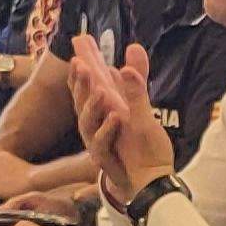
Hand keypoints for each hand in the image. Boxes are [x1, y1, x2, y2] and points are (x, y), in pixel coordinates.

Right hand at [74, 43, 175, 204]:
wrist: (147, 178)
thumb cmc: (140, 143)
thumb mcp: (141, 105)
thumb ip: (137, 78)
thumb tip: (133, 46)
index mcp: (100, 110)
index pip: (84, 89)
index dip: (79, 73)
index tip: (78, 53)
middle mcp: (94, 124)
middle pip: (81, 102)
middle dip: (80, 84)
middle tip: (81, 65)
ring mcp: (98, 141)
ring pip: (88, 122)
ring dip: (93, 105)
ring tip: (102, 91)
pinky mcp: (105, 159)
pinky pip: (102, 143)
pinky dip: (108, 129)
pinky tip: (117, 117)